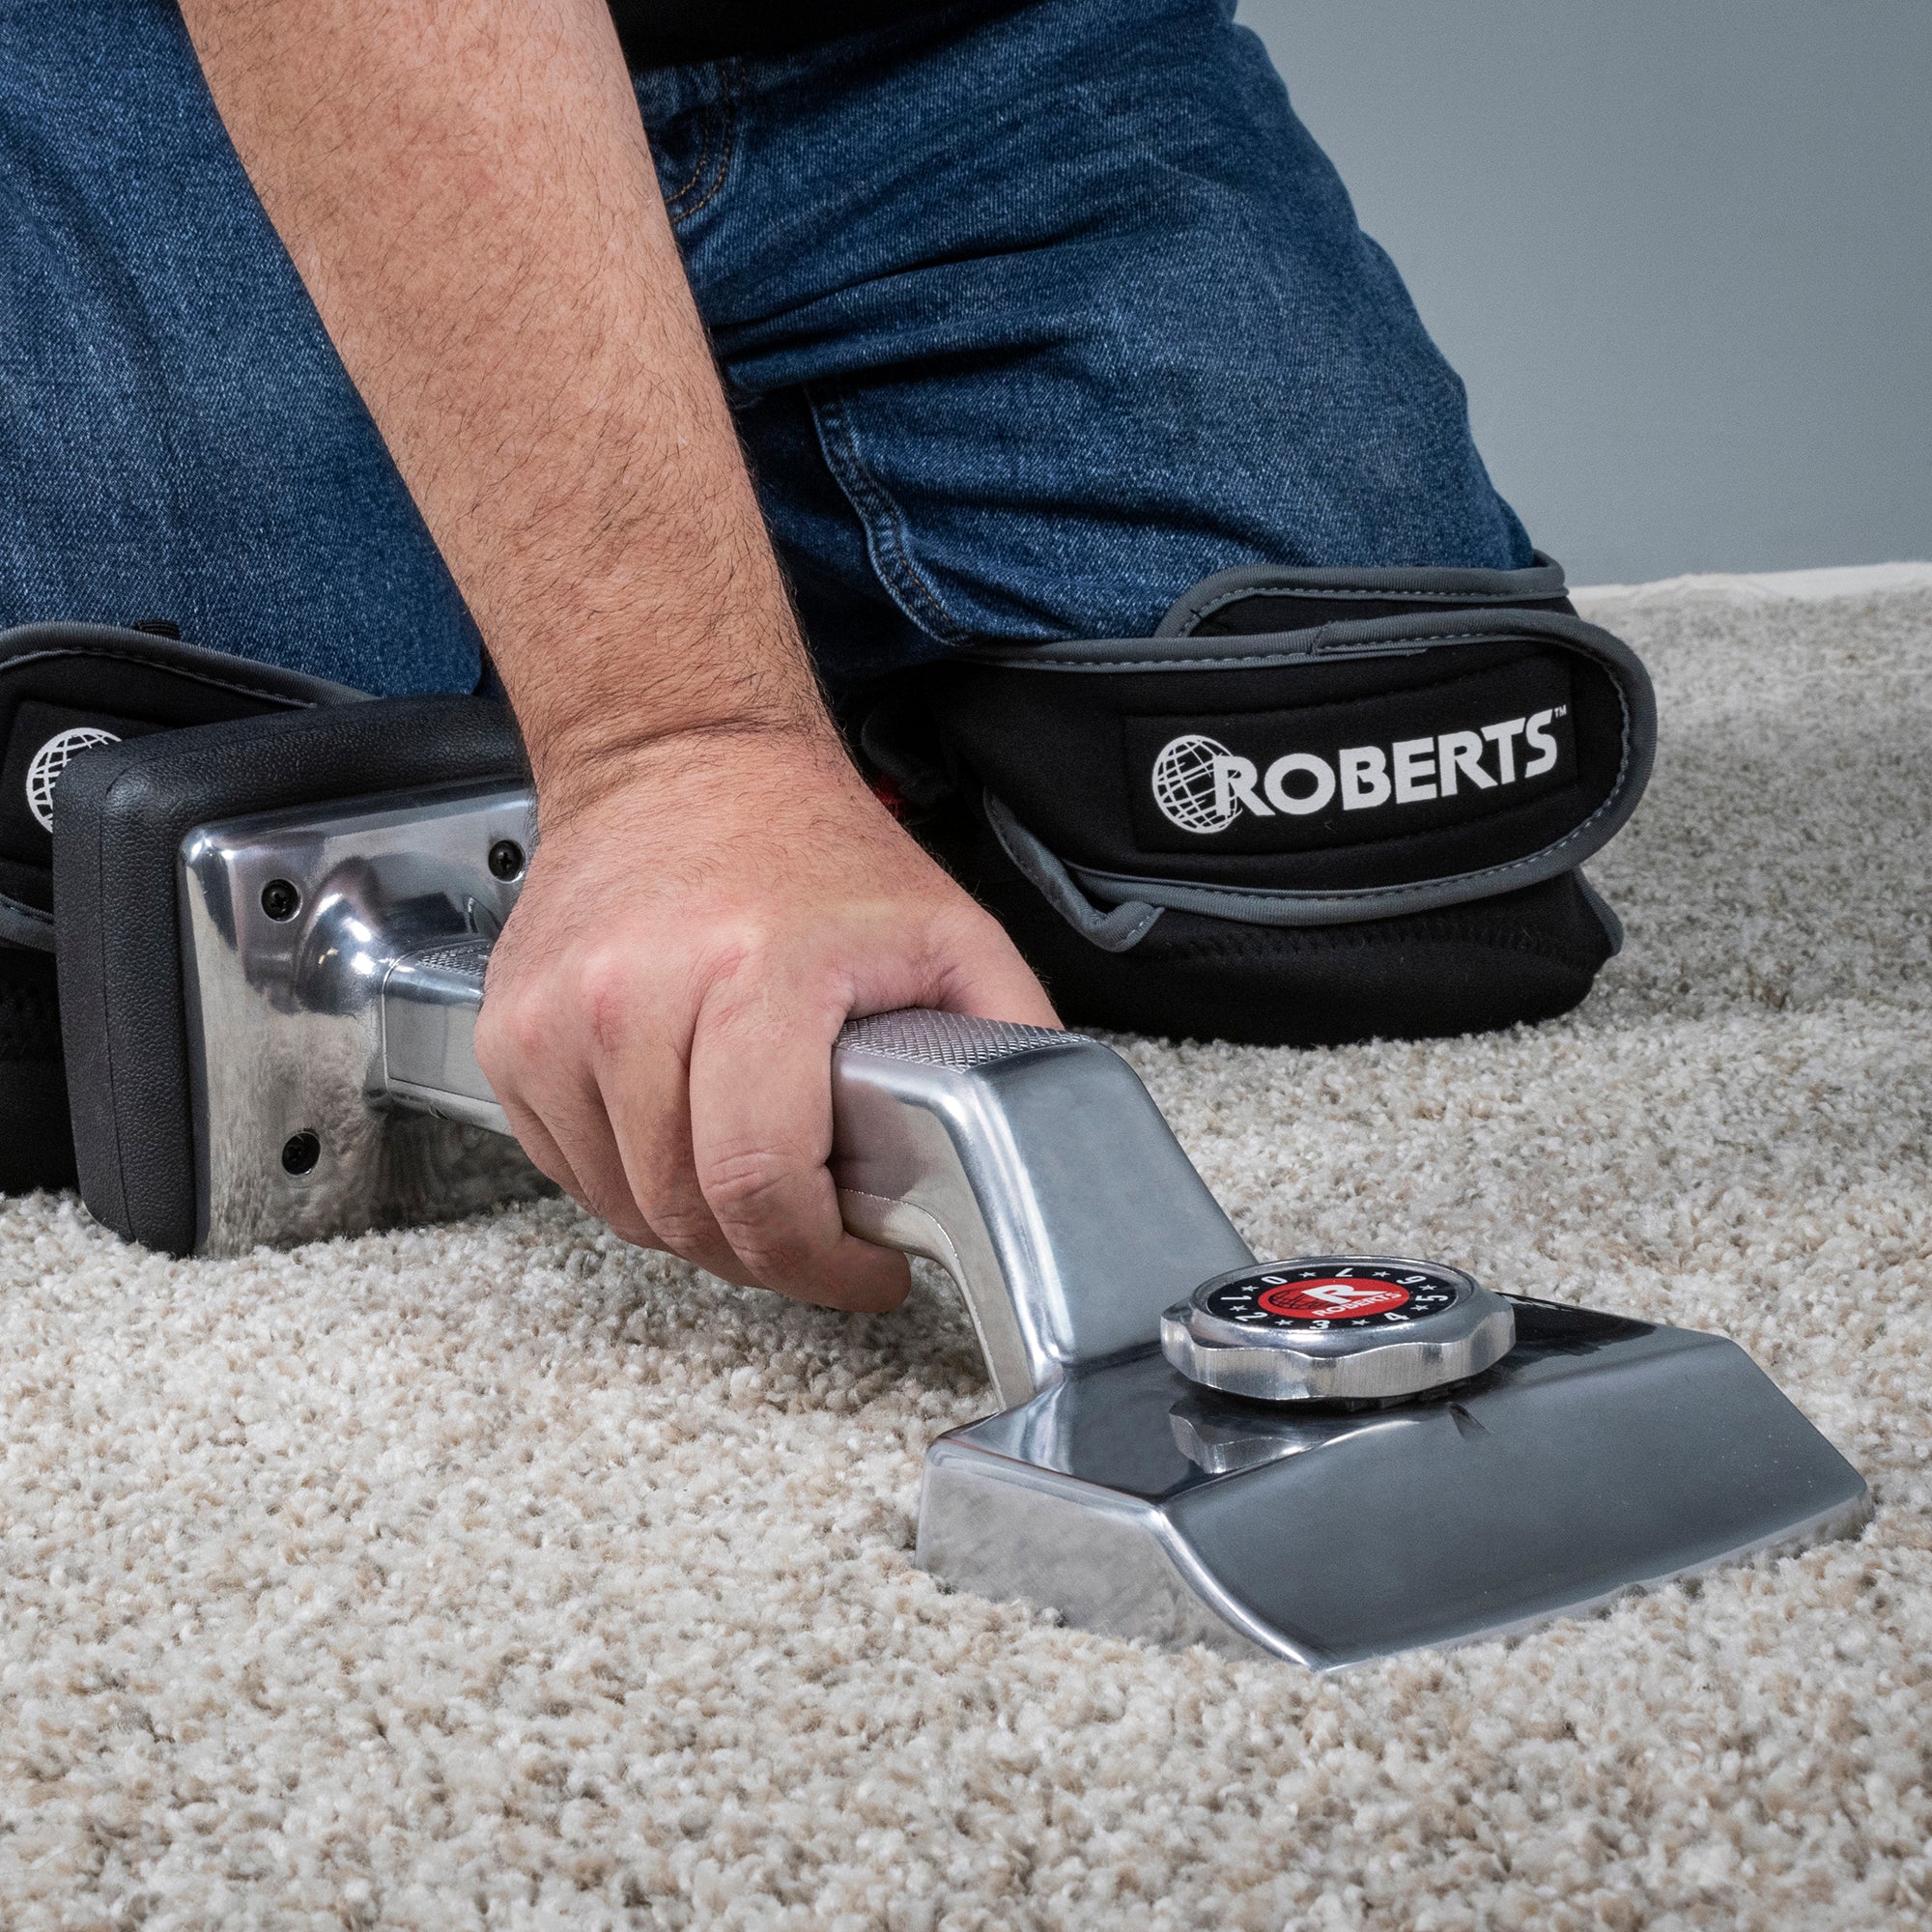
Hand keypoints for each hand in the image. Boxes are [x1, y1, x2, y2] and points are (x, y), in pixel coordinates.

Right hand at [473, 726, 1058, 1309]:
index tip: (863, 1268)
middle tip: (817, 1229)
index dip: (819, 1261)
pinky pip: (569, 1167)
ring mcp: (556, 1016)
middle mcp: (636, 992)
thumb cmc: (805, 843)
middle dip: (767, 1254)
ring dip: (696, 1221)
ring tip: (754, 1171)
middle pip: (687, 1212)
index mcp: (756, 970)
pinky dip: (630, 1179)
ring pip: (624, 1206)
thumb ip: (1009, 1038)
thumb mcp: (948, 930)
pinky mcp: (510, 1032)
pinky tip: (683, 1131)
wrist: (675, 758)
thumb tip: (1050, 1140)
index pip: (760, 1182)